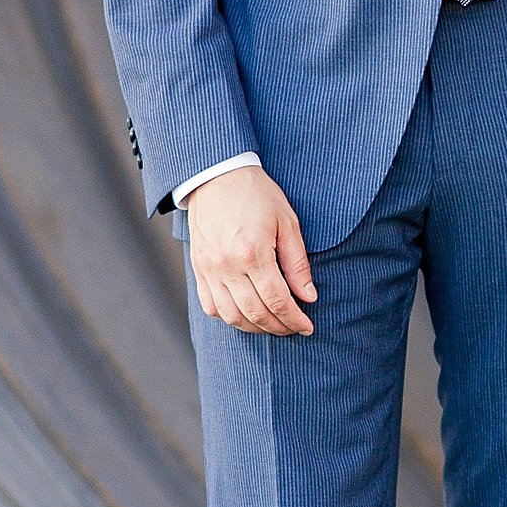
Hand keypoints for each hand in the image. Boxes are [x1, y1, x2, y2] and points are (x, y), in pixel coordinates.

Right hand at [185, 165, 316, 335]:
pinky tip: (246, 315)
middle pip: (255, 313)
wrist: (218, 178)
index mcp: (253, 254)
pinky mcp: (198, 271)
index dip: (295, 319)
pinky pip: (211, 307)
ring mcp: (210, 271)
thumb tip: (308, 296)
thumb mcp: (287, 222)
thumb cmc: (258, 195)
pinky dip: (229, 317)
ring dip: (254, 327)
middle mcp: (228, 267)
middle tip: (295, 329)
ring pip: (231, 316)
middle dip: (278, 327)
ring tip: (273, 325)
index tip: (307, 326)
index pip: (277, 301)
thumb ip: (297, 263)